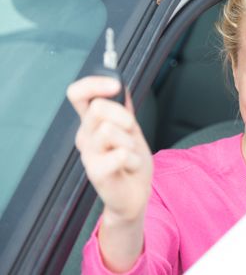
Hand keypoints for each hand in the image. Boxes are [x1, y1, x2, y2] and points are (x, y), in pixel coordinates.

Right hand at [67, 76, 152, 221]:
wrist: (135, 194)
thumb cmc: (131, 161)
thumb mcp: (131, 129)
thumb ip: (124, 108)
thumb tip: (121, 84)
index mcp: (91, 122)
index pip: (77, 94)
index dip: (94, 83)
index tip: (115, 84)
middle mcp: (85, 136)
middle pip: (98, 108)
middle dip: (123, 116)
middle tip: (130, 132)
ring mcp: (88, 154)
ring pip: (109, 130)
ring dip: (130, 142)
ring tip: (129, 154)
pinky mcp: (95, 172)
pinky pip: (120, 154)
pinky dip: (133, 159)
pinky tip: (129, 168)